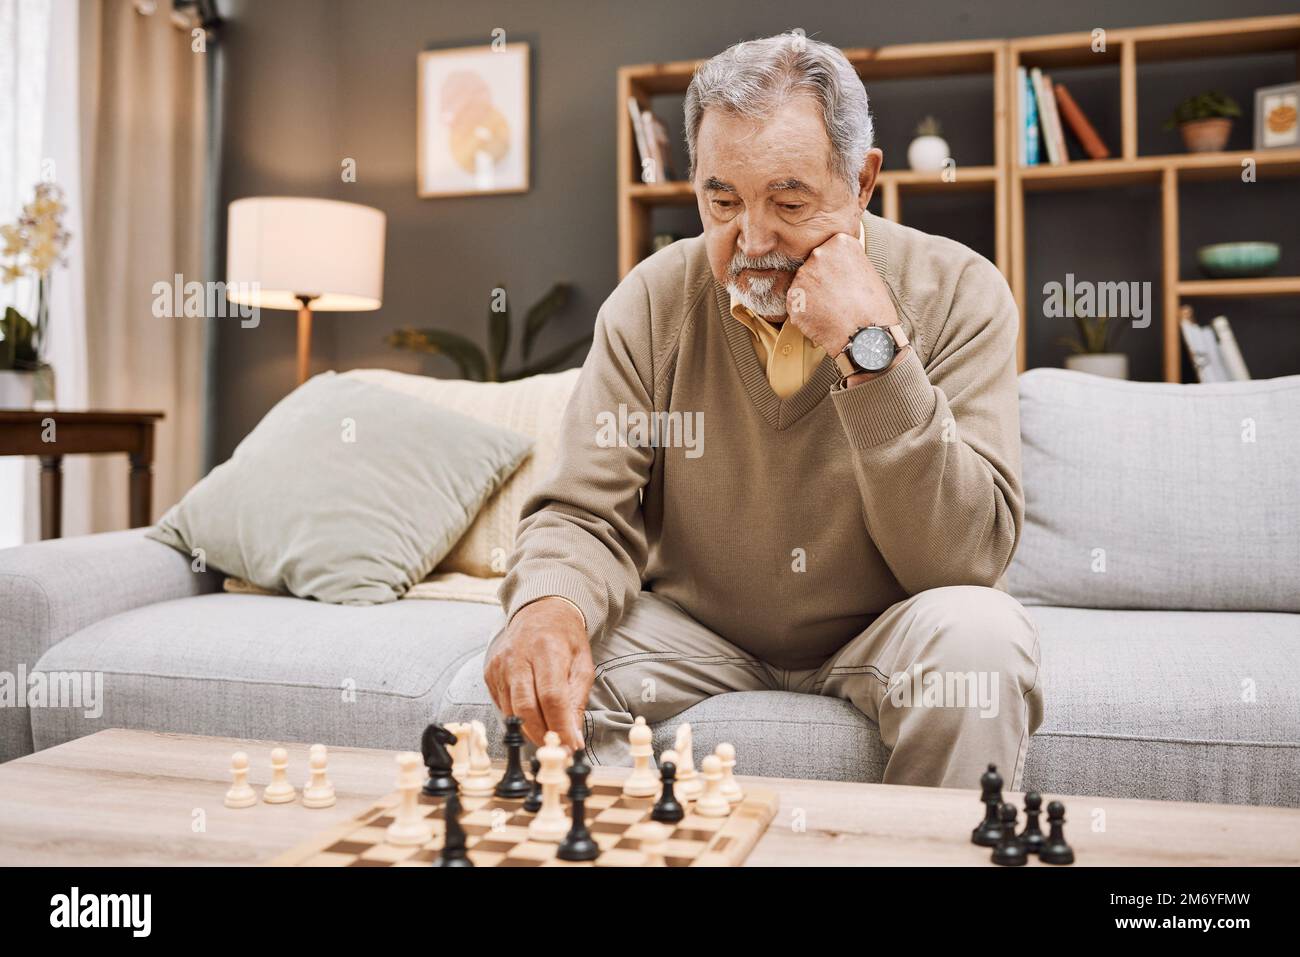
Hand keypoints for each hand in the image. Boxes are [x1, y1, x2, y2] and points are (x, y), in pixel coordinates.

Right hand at [484, 597, 591, 749]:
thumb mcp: (582, 665)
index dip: (560, 727)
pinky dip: (518, 718)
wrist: (539, 613)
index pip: (552, 697)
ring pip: (511, 711)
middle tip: (557, 748)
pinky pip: (502, 705)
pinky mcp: (489, 672)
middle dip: (543, 735)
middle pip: (526, 707)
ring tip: (548, 738)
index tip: (570, 747)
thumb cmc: (565, 640)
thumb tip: (573, 738)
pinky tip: (532, 719)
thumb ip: (577, 701)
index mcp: (546, 650)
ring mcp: (500, 665)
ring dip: (530, 731)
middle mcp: (518, 656)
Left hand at [786, 231, 897, 355]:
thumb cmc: (873, 306)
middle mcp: (818, 254)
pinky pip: (796, 304)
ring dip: (812, 297)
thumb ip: (844, 261)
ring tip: (833, 310)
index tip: (843, 280)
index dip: (835, 268)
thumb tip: (831, 265)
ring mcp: (802, 277)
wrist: (866, 335)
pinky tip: (823, 319)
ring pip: (803, 285)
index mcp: (839, 243)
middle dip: (820, 280)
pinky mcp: (792, 299)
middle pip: (813, 265)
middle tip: (837, 297)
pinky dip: (806, 312)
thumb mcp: (865, 270)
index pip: (828, 250)